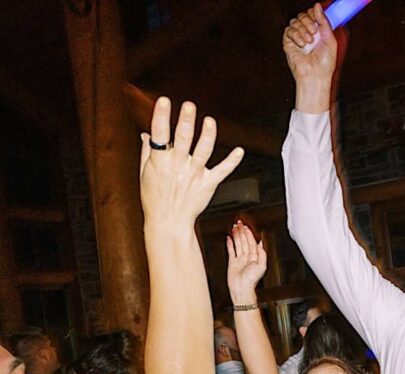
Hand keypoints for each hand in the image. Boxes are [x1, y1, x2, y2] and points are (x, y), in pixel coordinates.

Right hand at [141, 98, 244, 228]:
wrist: (168, 221)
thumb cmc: (154, 197)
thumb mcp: (145, 174)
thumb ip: (147, 152)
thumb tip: (147, 134)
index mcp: (160, 161)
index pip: (160, 135)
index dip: (162, 117)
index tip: (165, 101)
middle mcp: (178, 166)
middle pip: (183, 140)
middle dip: (187, 121)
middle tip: (190, 105)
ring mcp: (194, 175)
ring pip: (203, 152)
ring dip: (208, 135)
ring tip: (210, 121)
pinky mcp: (208, 184)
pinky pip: (222, 171)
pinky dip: (232, 161)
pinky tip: (239, 151)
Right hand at [226, 222, 267, 301]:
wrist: (242, 289)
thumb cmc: (252, 280)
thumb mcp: (261, 266)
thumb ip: (262, 254)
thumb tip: (260, 244)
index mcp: (255, 257)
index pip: (251, 242)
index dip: (248, 234)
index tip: (245, 227)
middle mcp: (247, 257)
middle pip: (244, 241)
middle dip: (242, 232)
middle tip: (239, 223)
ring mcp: (239, 259)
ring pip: (238, 244)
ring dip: (236, 236)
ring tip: (234, 228)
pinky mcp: (232, 262)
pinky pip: (231, 251)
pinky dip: (230, 244)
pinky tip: (229, 238)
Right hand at [281, 5, 338, 86]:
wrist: (315, 74)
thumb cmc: (325, 61)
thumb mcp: (329, 39)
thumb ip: (323, 21)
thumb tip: (317, 5)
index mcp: (319, 31)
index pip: (312, 14)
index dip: (314, 13)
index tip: (317, 18)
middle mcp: (307, 32)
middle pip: (302, 15)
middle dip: (308, 21)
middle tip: (314, 31)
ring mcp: (297, 37)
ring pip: (295, 21)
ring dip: (302, 29)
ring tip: (309, 41)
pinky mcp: (288, 42)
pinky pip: (289, 31)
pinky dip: (296, 35)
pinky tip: (302, 44)